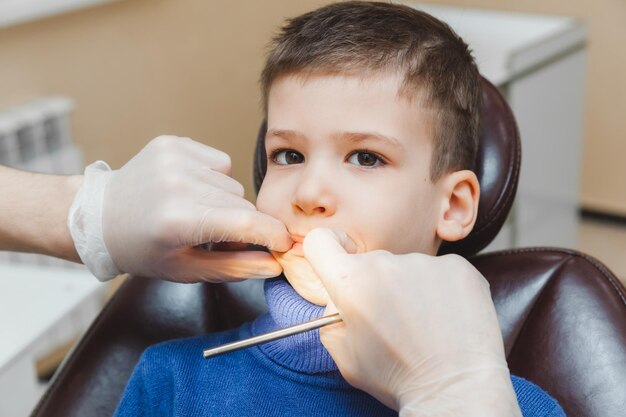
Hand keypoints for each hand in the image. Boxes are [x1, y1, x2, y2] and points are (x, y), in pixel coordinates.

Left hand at [70, 135, 291, 281]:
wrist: (100, 216)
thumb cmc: (142, 249)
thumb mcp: (186, 269)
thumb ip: (235, 267)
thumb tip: (274, 264)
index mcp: (178, 220)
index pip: (246, 222)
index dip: (273, 235)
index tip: (284, 244)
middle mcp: (177, 184)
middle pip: (242, 202)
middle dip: (242, 223)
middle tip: (218, 236)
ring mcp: (174, 158)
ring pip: (233, 182)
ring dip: (225, 200)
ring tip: (198, 211)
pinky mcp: (173, 143)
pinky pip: (218, 162)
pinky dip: (214, 178)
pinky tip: (191, 189)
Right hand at [303, 228, 521, 416]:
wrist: (455, 390)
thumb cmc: (398, 378)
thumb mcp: (345, 356)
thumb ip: (332, 318)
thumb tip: (339, 297)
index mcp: (351, 283)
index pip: (321, 241)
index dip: (328, 249)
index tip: (339, 260)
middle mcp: (386, 264)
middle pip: (370, 262)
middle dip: (376, 285)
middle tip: (393, 321)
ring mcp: (425, 262)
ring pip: (408, 268)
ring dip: (412, 289)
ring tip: (426, 326)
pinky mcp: (458, 267)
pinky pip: (440, 271)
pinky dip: (441, 290)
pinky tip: (447, 319)